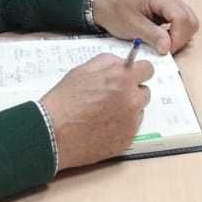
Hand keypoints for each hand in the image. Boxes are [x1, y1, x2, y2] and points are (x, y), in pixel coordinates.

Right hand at [40, 53, 152, 170]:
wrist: (53, 133)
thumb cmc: (64, 101)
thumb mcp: (83, 70)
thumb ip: (108, 62)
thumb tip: (122, 62)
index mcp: (122, 78)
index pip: (148, 69)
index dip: (138, 72)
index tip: (131, 76)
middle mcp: (131, 99)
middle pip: (144, 91)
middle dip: (132, 92)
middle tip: (112, 97)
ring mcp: (131, 121)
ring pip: (138, 110)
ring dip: (128, 109)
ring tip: (104, 113)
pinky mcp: (127, 139)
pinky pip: (131, 127)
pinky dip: (122, 126)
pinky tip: (103, 126)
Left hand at [91, 0, 200, 54]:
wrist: (106, 4)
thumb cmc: (115, 12)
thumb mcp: (131, 26)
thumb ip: (152, 35)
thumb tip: (168, 47)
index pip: (181, 17)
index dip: (177, 37)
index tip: (166, 50)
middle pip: (189, 19)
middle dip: (180, 38)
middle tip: (165, 49)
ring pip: (189, 20)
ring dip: (180, 36)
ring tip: (164, 44)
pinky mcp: (170, 5)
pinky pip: (183, 20)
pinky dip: (177, 32)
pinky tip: (164, 37)